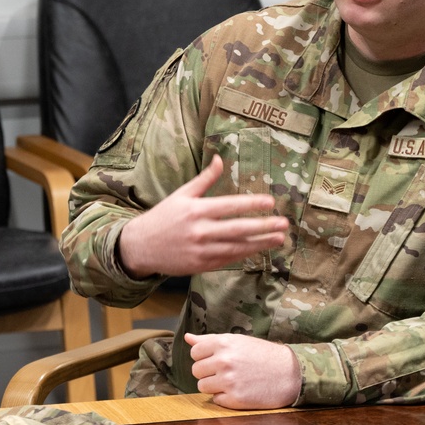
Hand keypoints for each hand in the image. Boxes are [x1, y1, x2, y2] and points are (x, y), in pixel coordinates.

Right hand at [118, 155, 287, 277]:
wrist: (140, 246)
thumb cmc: (163, 217)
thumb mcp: (181, 195)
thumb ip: (204, 179)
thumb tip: (219, 159)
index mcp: (196, 210)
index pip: (229, 206)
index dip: (251, 204)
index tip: (270, 202)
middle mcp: (200, 231)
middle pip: (237, 229)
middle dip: (263, 226)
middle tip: (284, 223)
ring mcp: (201, 250)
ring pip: (236, 247)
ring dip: (260, 244)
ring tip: (278, 239)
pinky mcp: (201, 265)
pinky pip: (228, 259)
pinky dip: (244, 254)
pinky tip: (258, 249)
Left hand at [186, 332, 300, 408]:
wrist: (289, 372)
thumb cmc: (262, 354)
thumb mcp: (237, 341)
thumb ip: (209, 340)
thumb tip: (187, 338)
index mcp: (224, 343)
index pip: (195, 353)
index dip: (204, 357)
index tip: (216, 359)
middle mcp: (224, 361)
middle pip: (196, 371)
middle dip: (208, 372)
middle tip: (226, 371)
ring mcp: (229, 381)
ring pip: (203, 387)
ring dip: (214, 386)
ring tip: (231, 380)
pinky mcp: (235, 399)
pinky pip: (216, 400)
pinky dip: (224, 397)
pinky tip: (239, 390)